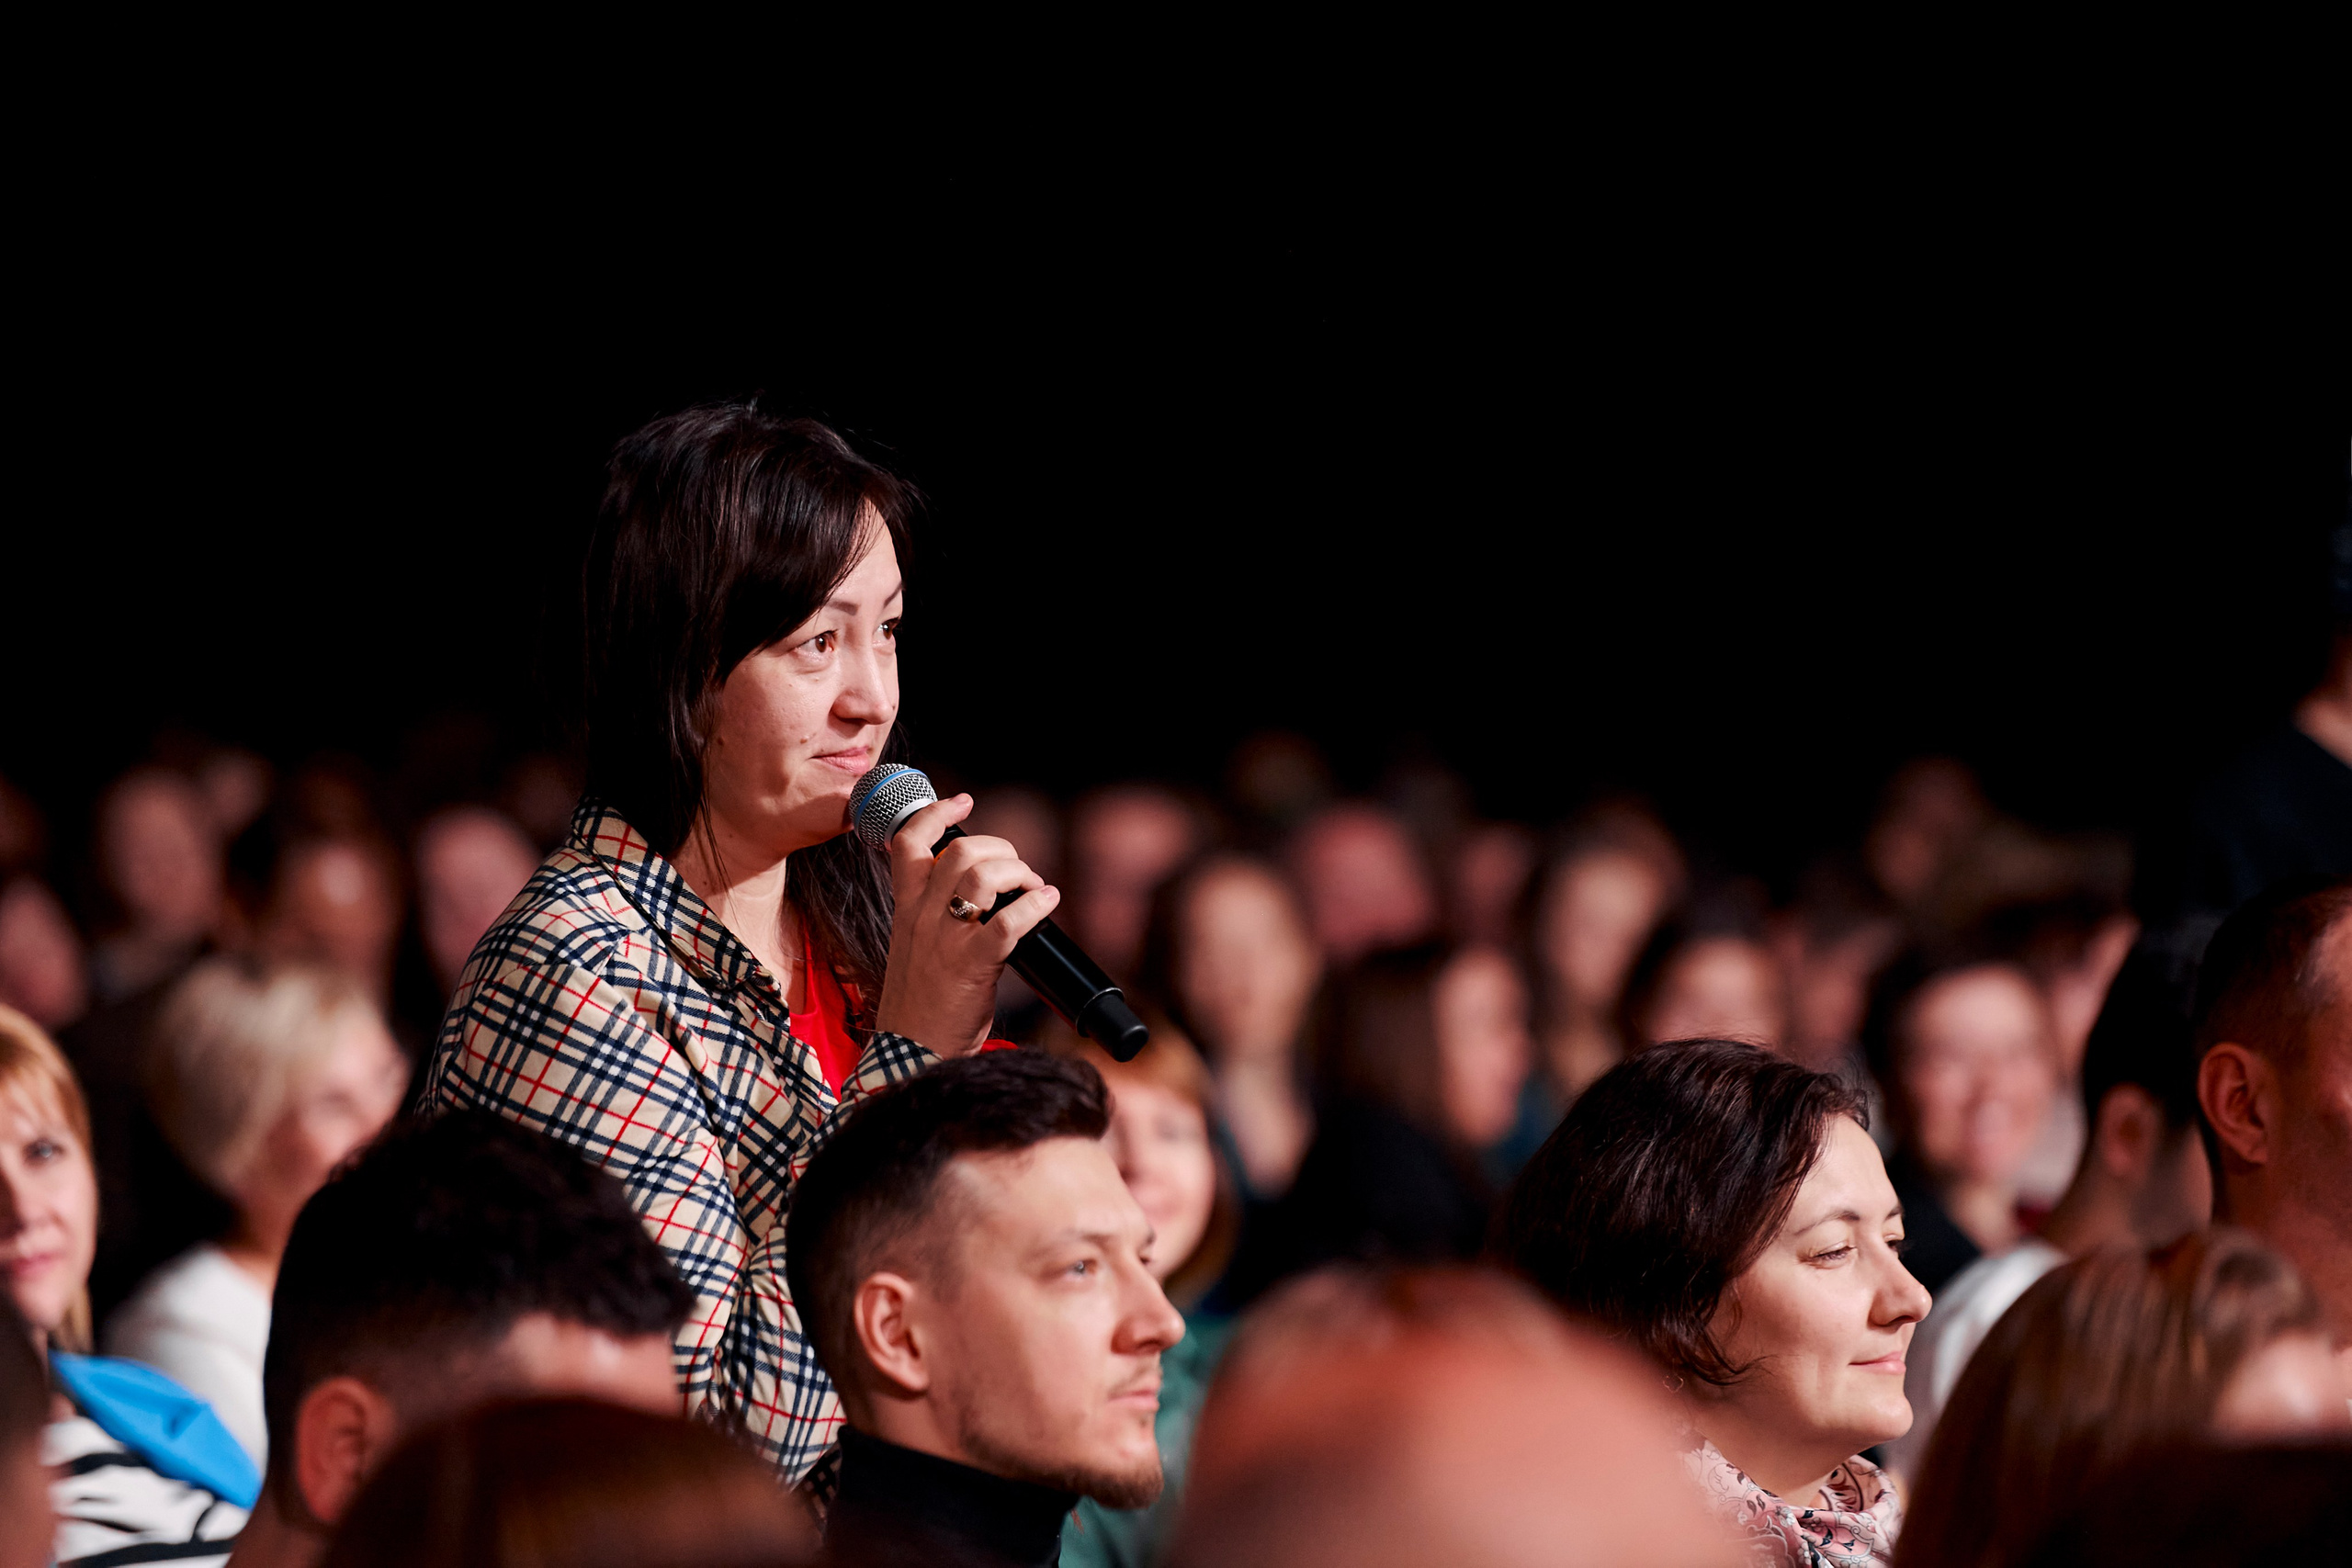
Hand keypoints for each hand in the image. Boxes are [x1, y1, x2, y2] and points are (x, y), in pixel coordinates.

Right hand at [872, 793, 1061, 1055]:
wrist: (912, 1052)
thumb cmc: (921, 1004)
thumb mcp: (916, 947)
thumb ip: (935, 915)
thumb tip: (980, 890)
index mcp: (906, 909)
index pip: (909, 842)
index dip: (936, 813)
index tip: (963, 801)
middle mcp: (922, 917)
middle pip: (960, 850)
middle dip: (1000, 848)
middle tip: (1018, 870)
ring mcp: (946, 939)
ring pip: (983, 875)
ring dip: (1020, 872)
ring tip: (1034, 888)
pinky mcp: (971, 964)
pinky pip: (1008, 921)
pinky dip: (1035, 904)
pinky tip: (1047, 902)